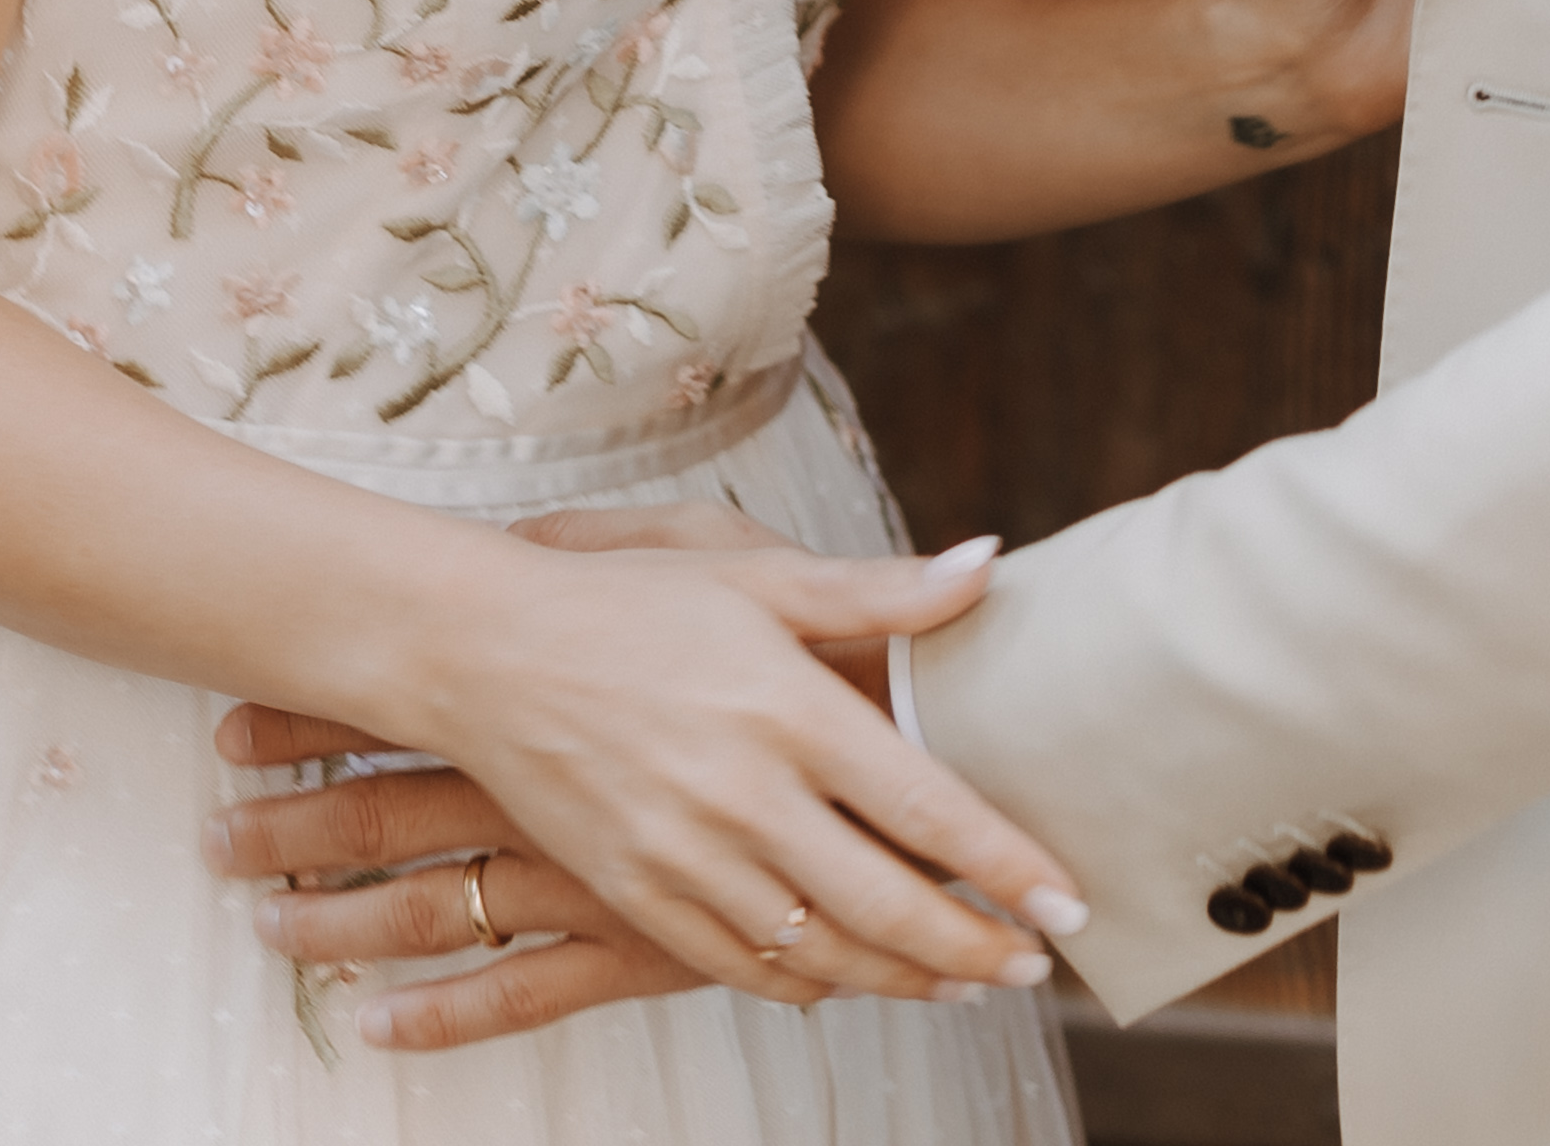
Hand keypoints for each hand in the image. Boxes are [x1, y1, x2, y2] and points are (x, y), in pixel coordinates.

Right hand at [198, 528, 1071, 1044]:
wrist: (481, 649)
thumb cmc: (625, 603)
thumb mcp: (752, 573)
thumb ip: (877, 591)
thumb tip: (988, 564)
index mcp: (784, 705)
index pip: (927, 808)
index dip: (1008, 867)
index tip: (1068, 905)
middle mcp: (741, 792)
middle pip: (888, 904)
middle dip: (976, 950)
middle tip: (1033, 968)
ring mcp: (684, 853)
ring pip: (823, 952)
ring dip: (904, 979)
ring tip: (962, 984)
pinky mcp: (636, 891)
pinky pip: (740, 966)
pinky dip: (808, 985)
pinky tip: (847, 981)